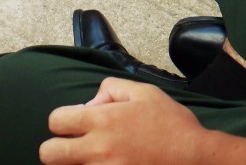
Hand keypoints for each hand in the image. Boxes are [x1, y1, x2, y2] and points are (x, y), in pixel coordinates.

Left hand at [41, 79, 217, 164]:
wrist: (196, 159)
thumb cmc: (172, 125)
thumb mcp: (144, 92)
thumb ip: (111, 89)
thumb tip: (92, 102)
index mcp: (103, 121)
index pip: (55, 121)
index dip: (62, 120)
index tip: (76, 123)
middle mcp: (98, 149)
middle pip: (49, 154)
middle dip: (56, 148)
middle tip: (73, 146)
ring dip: (76, 164)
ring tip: (98, 157)